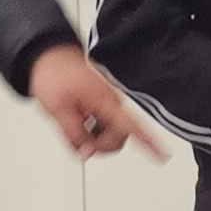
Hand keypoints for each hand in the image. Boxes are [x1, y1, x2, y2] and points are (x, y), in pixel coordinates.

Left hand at [27, 44, 160, 160]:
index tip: (163, 155)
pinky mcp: (100, 101)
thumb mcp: (58, 110)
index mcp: (104, 100)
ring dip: (97, 139)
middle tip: (82, 145)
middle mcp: (110, 100)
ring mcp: (106, 101)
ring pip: (111, 131)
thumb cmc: (53, 74)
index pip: (131, 126)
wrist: (47, 55)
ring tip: (77, 134)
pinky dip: (93, 130)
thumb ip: (74, 135)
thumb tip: (87, 152)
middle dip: (102, 145)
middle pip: (119, 136)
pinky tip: (80, 126)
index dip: (148, 143)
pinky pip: (103, 123)